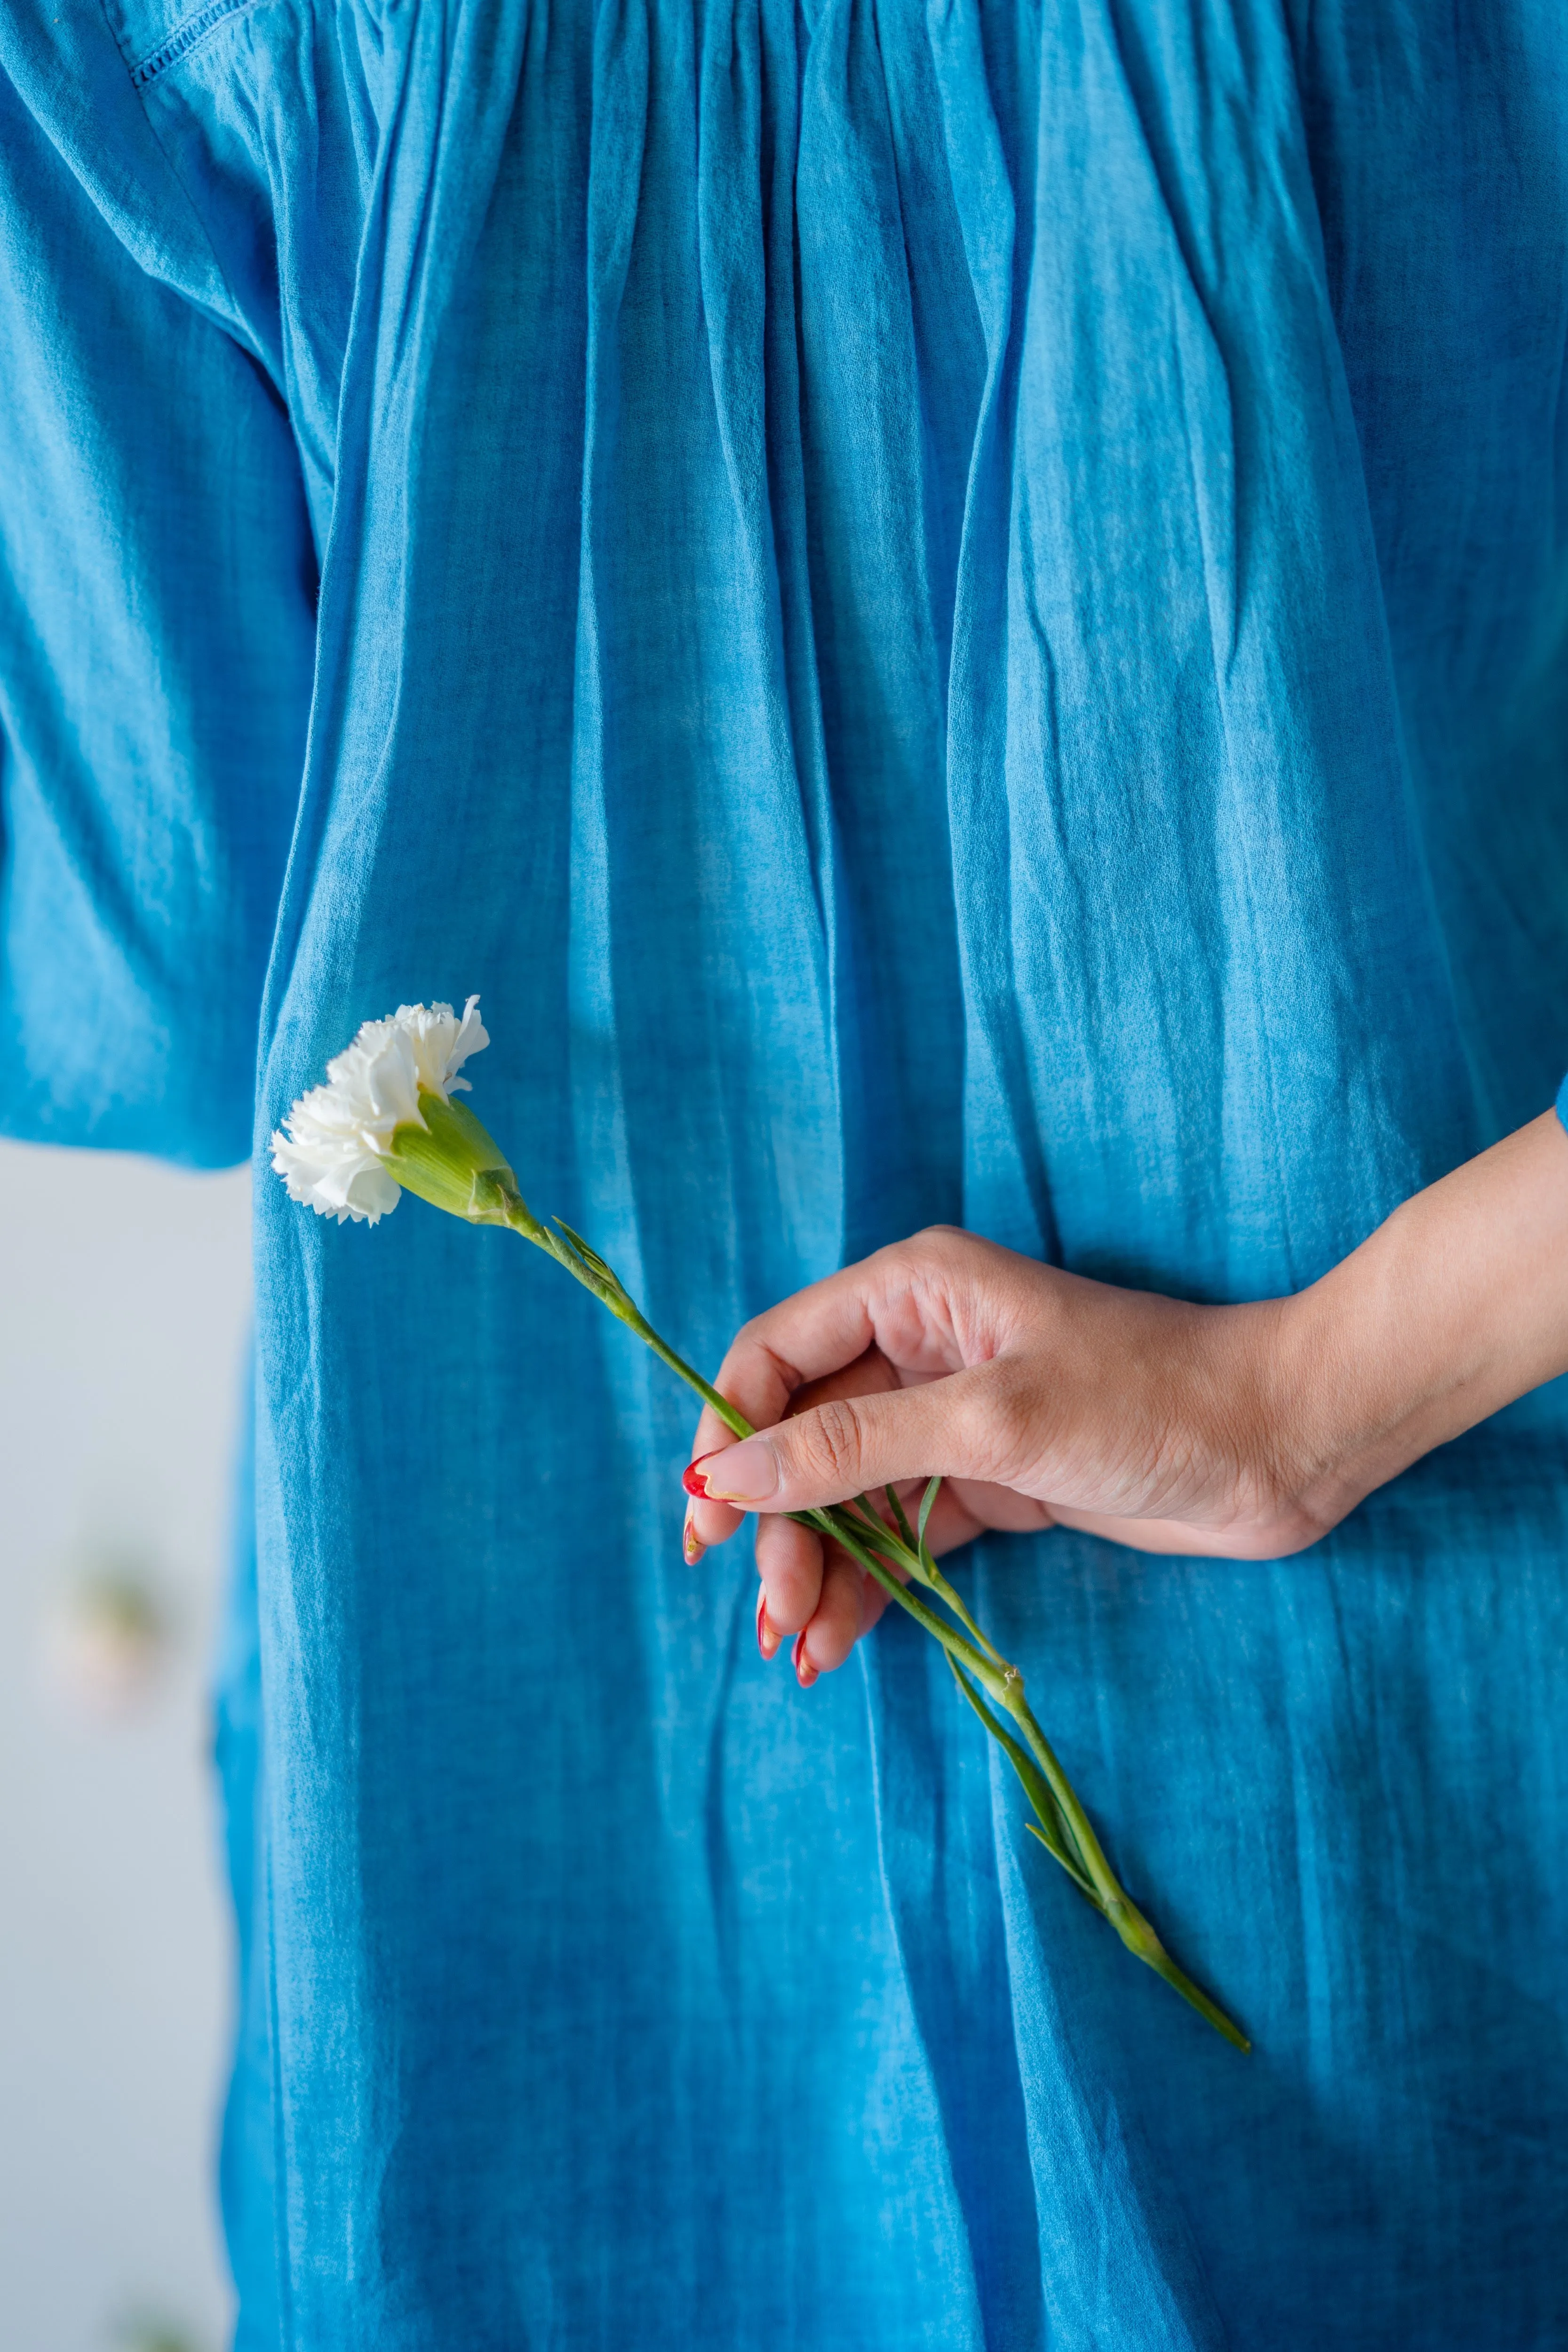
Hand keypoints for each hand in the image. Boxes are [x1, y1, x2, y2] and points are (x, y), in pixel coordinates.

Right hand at [683, 1111, 1567, 1681]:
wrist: (1282, 1445)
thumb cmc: (1147, 1403)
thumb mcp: (989, 1423)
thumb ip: (850, 1449)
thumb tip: (721, 1475)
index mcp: (911, 1293)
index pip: (775, 1357)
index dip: (727, 1436)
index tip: (707, 1527)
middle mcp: (920, 1346)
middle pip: (804, 1437)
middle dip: (779, 1527)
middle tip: (772, 1613)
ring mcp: (955, 1416)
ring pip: (847, 1495)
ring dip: (818, 1569)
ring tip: (800, 1651)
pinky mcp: (991, 1478)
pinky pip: (901, 1531)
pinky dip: (870, 1585)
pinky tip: (841, 1643)